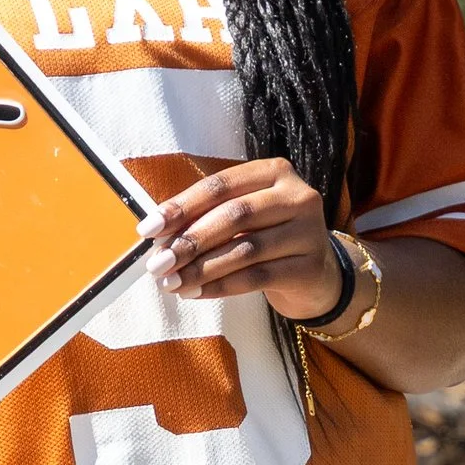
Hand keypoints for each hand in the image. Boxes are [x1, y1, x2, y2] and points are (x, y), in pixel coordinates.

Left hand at [143, 158, 343, 320]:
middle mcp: (296, 195)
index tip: (148, 229)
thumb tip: (157, 235)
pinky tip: (195, 293)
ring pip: (245, 249)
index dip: (181, 206)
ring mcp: (308, 231)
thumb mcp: (242, 217)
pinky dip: (220, 286)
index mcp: (274, 171)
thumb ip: (207, 217)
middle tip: (158, 263)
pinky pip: (256, 277)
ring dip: (201, 268)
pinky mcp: (309, 266)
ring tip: (172, 283)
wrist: (316, 273)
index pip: (221, 185)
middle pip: (234, 215)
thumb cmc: (267, 237)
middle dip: (190, 241)